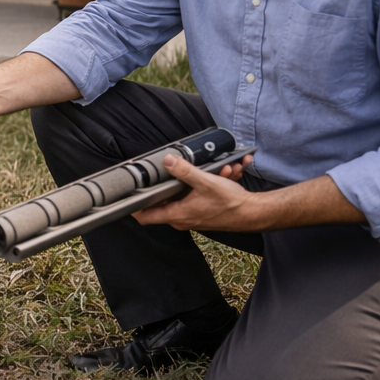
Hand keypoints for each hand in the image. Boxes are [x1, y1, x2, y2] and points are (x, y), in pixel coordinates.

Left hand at [134, 153, 257, 230]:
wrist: (254, 213)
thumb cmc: (231, 204)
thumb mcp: (205, 182)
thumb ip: (184, 171)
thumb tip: (168, 161)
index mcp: (177, 214)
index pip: (145, 216)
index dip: (133, 206)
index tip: (126, 195)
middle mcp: (183, 218)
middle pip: (166, 199)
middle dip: (175, 181)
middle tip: (180, 168)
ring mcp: (193, 216)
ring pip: (188, 193)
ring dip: (199, 179)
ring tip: (219, 171)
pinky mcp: (204, 211)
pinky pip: (201, 194)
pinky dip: (211, 183)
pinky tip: (227, 173)